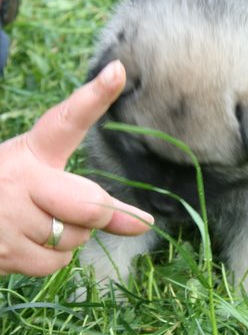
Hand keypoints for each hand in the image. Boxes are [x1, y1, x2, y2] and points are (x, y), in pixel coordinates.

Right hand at [0, 60, 153, 276]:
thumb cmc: (10, 195)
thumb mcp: (42, 183)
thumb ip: (93, 201)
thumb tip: (146, 225)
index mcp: (32, 151)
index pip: (66, 121)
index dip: (94, 97)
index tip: (118, 72)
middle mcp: (22, 179)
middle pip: (91, 205)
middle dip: (99, 214)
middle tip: (76, 207)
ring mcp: (10, 216)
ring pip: (74, 238)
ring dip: (68, 237)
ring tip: (36, 221)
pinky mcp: (4, 251)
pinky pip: (55, 262)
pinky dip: (51, 258)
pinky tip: (27, 242)